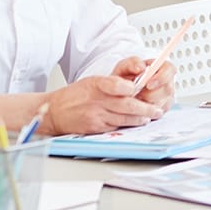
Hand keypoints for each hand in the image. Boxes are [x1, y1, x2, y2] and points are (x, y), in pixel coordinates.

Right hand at [44, 73, 162, 135]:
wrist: (54, 111)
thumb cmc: (75, 95)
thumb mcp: (92, 81)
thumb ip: (113, 83)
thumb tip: (135, 86)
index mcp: (96, 84)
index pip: (115, 84)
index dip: (129, 88)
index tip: (140, 89)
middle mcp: (96, 100)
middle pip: (125, 105)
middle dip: (145, 109)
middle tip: (156, 110)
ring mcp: (95, 115)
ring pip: (123, 118)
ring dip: (139, 119)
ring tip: (149, 118)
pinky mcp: (94, 128)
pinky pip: (115, 127)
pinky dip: (126, 126)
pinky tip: (134, 124)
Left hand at [112, 55, 176, 109]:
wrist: (118, 95)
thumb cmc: (123, 80)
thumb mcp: (123, 67)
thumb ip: (132, 63)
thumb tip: (141, 67)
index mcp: (160, 68)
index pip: (170, 69)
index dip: (162, 77)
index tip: (149, 84)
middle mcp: (166, 82)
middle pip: (168, 89)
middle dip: (151, 94)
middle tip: (137, 95)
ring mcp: (166, 96)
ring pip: (163, 103)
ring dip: (147, 104)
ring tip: (135, 100)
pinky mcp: (162, 109)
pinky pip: (158, 112)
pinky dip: (147, 111)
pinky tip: (139, 107)